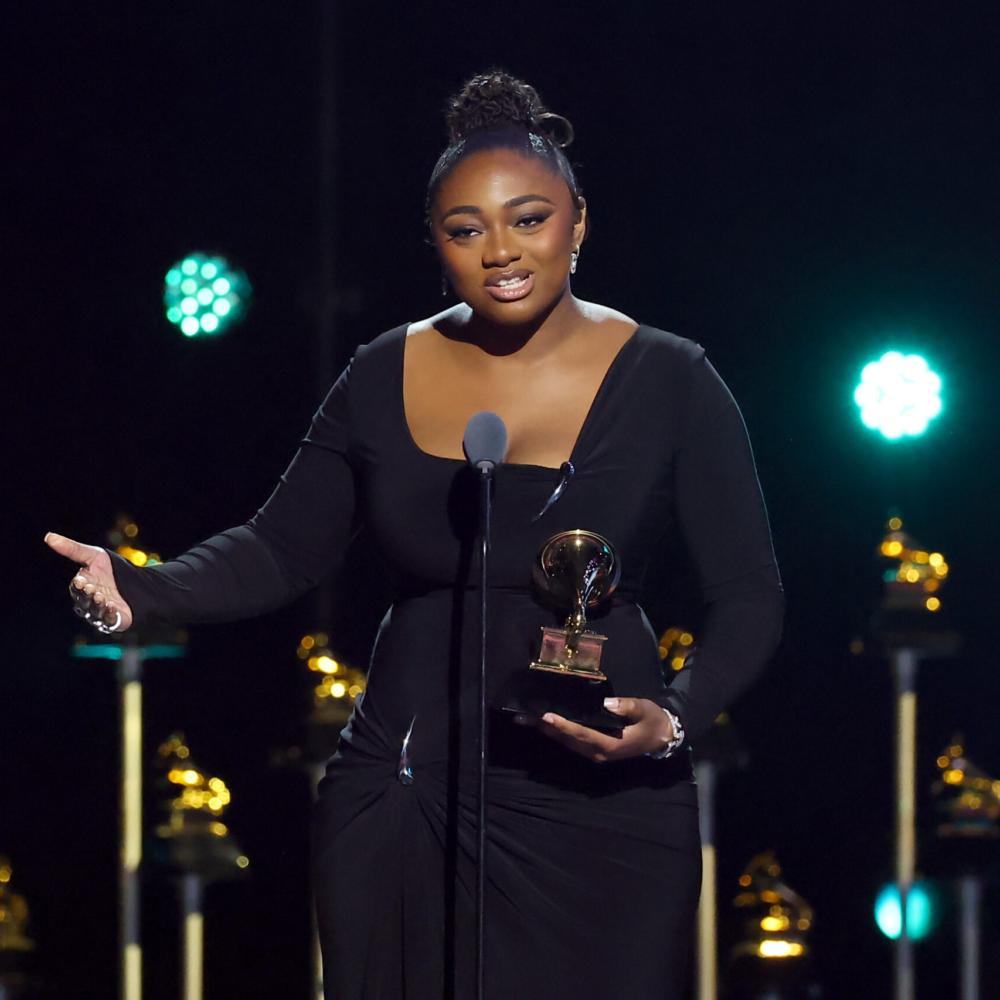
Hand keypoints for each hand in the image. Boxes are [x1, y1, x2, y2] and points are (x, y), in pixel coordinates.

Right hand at [45, 532, 132, 631]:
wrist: (136, 580)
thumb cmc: (110, 568)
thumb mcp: (94, 555)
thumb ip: (72, 549)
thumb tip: (48, 536)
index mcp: (81, 587)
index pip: (76, 588)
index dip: (78, 586)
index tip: (81, 580)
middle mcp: (89, 601)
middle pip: (83, 601)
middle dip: (86, 596)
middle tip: (92, 589)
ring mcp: (101, 611)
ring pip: (94, 612)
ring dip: (96, 606)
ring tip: (101, 597)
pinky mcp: (114, 620)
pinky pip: (109, 621)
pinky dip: (109, 615)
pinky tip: (113, 607)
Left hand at [515, 697, 674, 762]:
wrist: (662, 736)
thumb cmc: (653, 721)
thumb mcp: (644, 710)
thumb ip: (627, 706)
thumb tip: (606, 702)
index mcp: (611, 745)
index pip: (583, 734)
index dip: (564, 725)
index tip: (547, 716)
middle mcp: (598, 753)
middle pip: (567, 740)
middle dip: (544, 728)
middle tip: (522, 716)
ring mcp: (595, 753)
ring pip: (566, 742)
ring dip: (545, 730)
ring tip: (524, 719)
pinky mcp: (593, 749)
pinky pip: (570, 741)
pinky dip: (555, 731)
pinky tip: (542, 723)